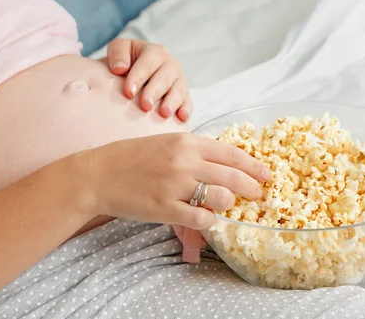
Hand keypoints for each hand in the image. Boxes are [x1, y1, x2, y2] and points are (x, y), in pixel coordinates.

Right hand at [75, 133, 271, 229]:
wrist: (98, 174)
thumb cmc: (130, 158)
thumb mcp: (164, 143)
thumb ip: (192, 152)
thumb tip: (221, 165)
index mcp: (186, 142)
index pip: (232, 153)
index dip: (254, 165)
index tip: (266, 174)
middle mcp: (185, 161)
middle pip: (233, 176)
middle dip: (251, 188)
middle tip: (257, 195)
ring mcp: (175, 185)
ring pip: (221, 198)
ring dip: (228, 204)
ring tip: (223, 206)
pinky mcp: (165, 208)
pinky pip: (201, 219)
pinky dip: (209, 222)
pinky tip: (206, 220)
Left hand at [104, 38, 191, 120]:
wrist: (134, 72)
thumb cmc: (125, 62)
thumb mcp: (118, 49)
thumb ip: (117, 53)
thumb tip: (120, 68)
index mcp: (154, 52)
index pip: (148, 63)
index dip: (138, 77)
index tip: (129, 92)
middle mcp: (170, 64)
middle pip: (165, 77)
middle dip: (155, 92)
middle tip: (145, 105)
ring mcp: (179, 80)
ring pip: (179, 89)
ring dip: (172, 101)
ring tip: (164, 112)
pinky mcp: (184, 95)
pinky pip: (188, 102)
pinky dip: (186, 109)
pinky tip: (181, 117)